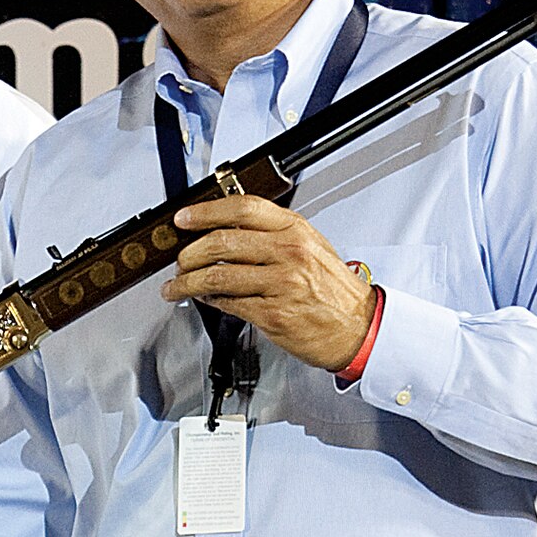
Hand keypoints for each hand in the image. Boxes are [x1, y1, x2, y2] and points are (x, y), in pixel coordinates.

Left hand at [164, 195, 375, 370]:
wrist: (359, 327)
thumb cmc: (333, 289)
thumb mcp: (309, 246)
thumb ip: (271, 234)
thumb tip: (226, 229)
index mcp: (295, 230)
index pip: (242, 208)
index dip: (206, 212)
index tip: (184, 218)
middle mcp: (288, 253)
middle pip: (222, 242)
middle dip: (189, 253)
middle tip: (180, 260)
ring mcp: (281, 283)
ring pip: (217, 275)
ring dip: (188, 282)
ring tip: (178, 286)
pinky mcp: (273, 313)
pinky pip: (228, 303)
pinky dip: (210, 300)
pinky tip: (205, 299)